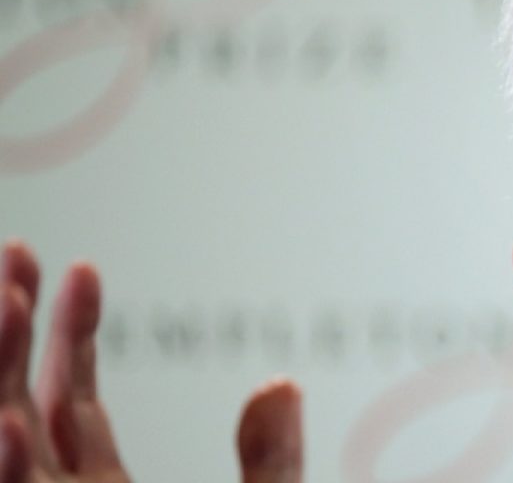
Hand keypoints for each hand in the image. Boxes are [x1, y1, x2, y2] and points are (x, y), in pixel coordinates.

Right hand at [0, 240, 303, 481]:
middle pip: (25, 401)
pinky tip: (9, 420)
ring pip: (6, 435)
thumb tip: (284, 387)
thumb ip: (272, 459)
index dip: (72, 330)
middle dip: (13, 329)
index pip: (74, 397)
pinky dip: (5, 461)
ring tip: (9, 301)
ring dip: (2, 368)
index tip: (83, 269)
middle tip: (18, 251)